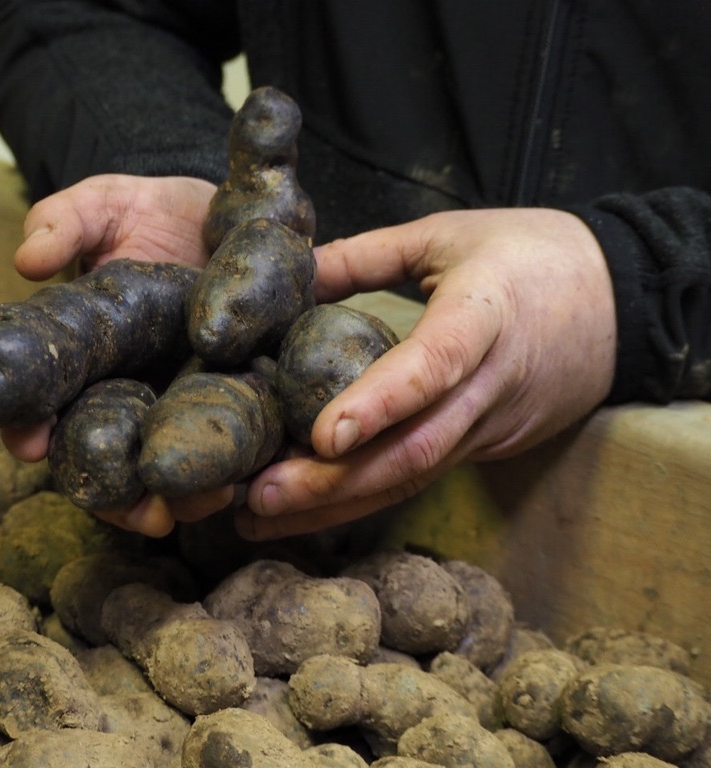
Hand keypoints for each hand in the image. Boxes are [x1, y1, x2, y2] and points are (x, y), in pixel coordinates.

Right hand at [2, 174, 221, 535]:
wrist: (231, 212)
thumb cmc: (153, 213)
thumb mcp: (106, 205)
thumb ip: (66, 222)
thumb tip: (27, 261)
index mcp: (85, 360)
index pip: (43, 404)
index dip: (28, 427)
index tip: (31, 443)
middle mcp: (129, 394)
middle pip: (107, 459)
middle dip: (114, 493)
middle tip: (133, 510)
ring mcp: (181, 404)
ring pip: (168, 469)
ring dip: (178, 498)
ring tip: (193, 507)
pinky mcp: (239, 400)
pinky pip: (235, 450)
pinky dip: (236, 473)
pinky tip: (242, 487)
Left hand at [237, 208, 616, 539]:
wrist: (624, 300)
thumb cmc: (530, 255)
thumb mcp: (448, 234)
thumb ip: (366, 253)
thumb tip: (291, 272)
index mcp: (486, 315)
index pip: (436, 365)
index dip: (382, 401)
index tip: (324, 435)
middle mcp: (491, 385)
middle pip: (415, 450)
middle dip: (333, 483)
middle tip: (259, 498)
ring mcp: (493, 426)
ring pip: (414, 478)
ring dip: (336, 505)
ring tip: (263, 517)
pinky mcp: (489, 446)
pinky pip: (423, 477)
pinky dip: (365, 494)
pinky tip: (309, 505)